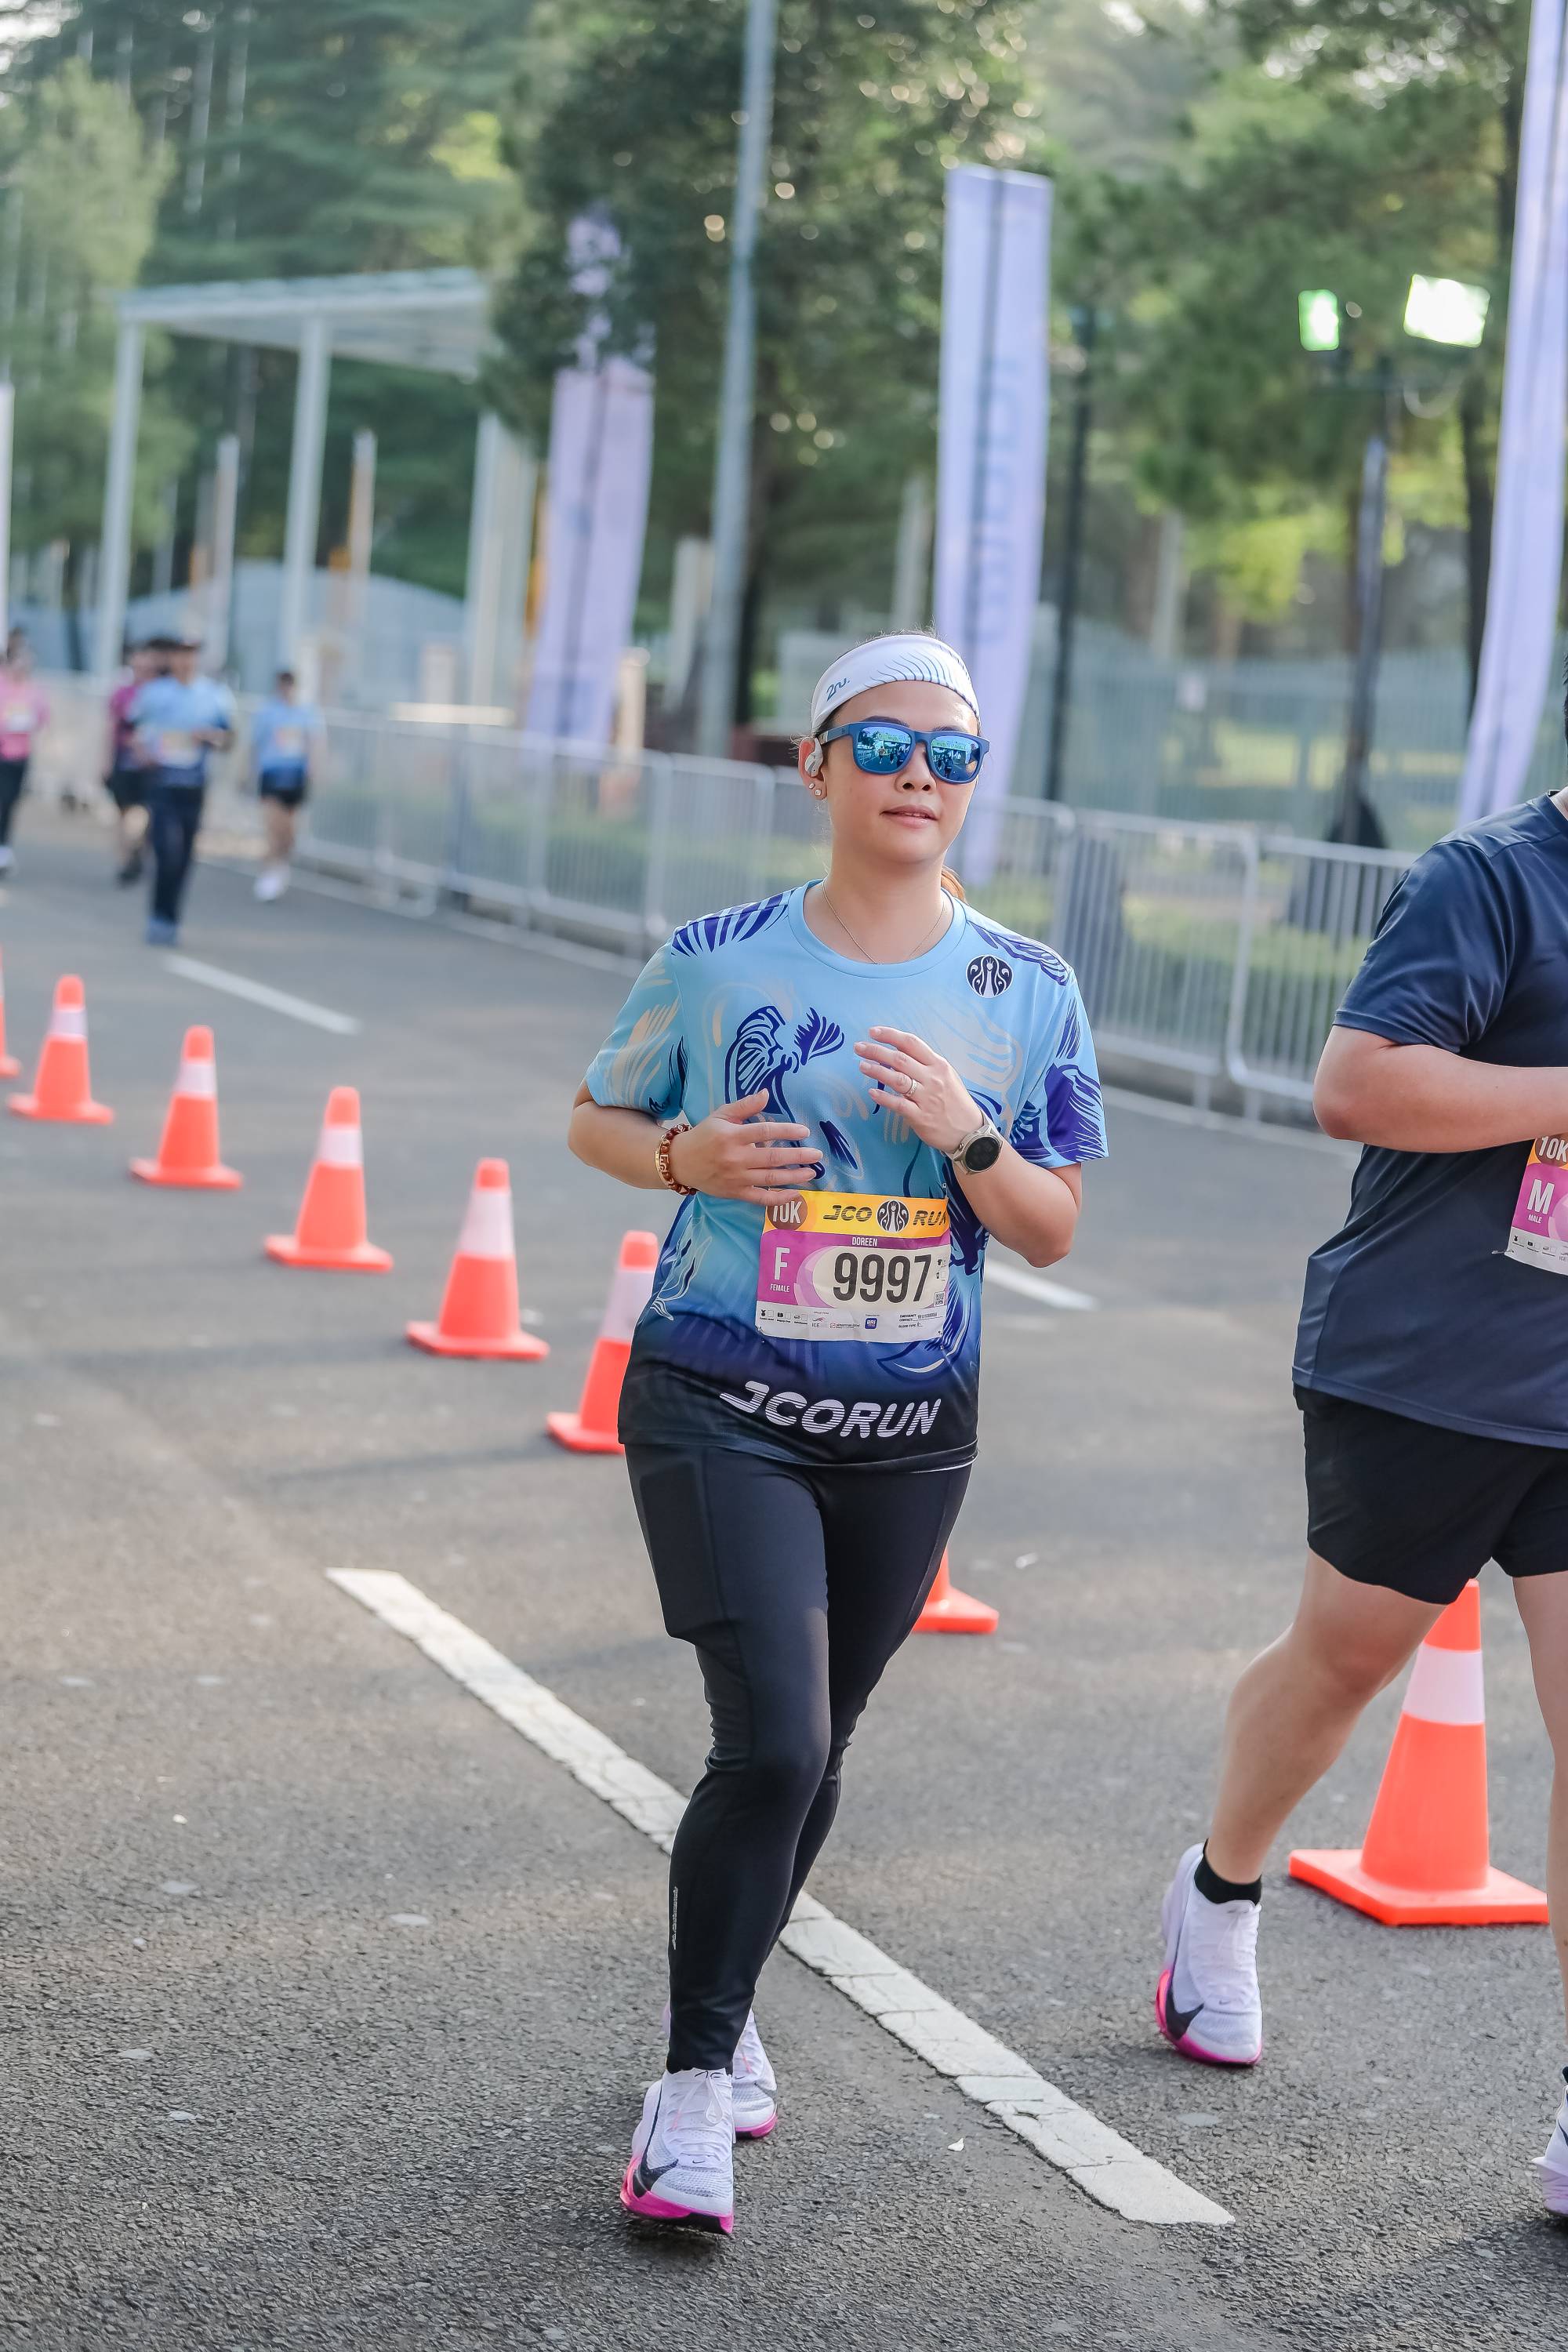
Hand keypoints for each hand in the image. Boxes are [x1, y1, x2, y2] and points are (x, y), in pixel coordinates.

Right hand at [668, 1089, 822, 1204]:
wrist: (680, 1162)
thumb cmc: (704, 1135)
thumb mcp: (721, 1115)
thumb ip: (745, 1105)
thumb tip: (767, 1093)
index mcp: (732, 1135)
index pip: (765, 1132)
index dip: (787, 1130)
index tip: (804, 1131)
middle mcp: (736, 1158)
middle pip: (773, 1157)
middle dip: (798, 1156)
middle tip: (817, 1155)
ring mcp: (736, 1178)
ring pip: (771, 1179)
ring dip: (794, 1176)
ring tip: (812, 1172)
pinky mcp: (735, 1193)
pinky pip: (761, 1198)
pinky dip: (779, 1198)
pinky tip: (795, 1194)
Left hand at [855, 1027, 982, 1157]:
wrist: (970, 1132)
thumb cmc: (955, 1102)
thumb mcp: (946, 1076)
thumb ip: (925, 1065)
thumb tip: (897, 1053)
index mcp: (939, 1065)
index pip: (912, 1043)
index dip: (890, 1035)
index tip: (872, 1032)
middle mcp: (933, 1078)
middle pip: (900, 1059)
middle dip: (876, 1051)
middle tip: (858, 1048)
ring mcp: (927, 1098)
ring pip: (897, 1079)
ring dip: (877, 1071)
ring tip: (862, 1066)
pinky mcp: (921, 1117)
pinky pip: (899, 1104)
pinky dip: (884, 1098)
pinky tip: (872, 1093)